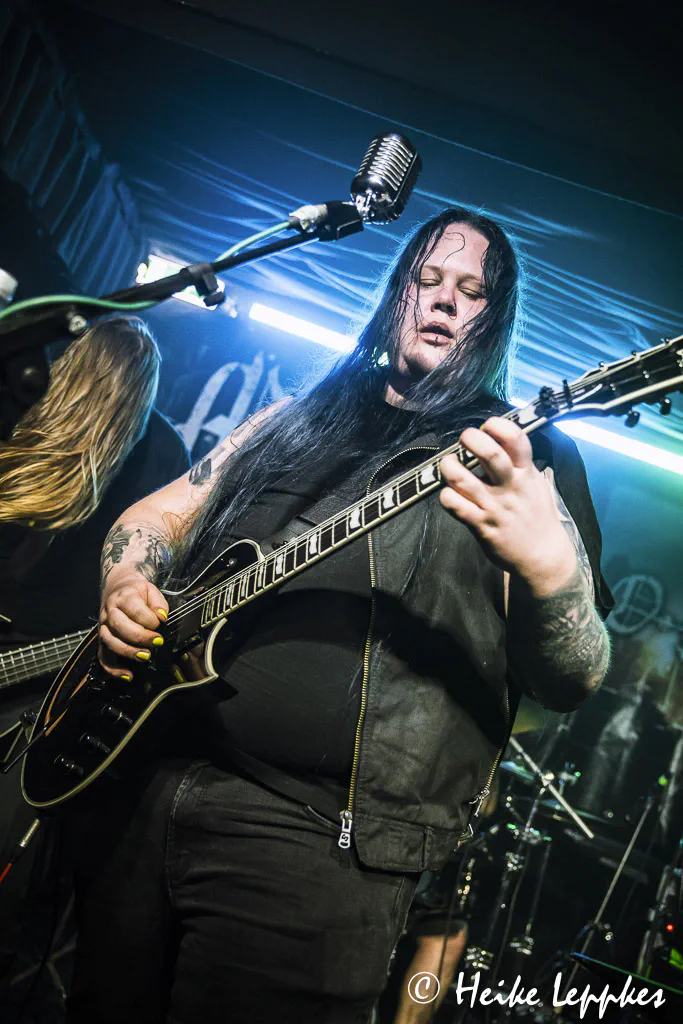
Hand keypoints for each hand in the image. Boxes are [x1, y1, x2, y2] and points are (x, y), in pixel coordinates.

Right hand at [99, 574, 167, 677]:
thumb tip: (161, 617)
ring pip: (110, 642)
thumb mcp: (150, 590)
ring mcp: (103, 626)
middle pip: (120, 626)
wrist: (117, 588)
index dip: (150, 620)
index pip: (134, 610)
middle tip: (157, 642)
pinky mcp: (101, 639)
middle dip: (140, 637)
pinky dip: (113, 669)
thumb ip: (159, 603)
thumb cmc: (136, 592)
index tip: (160, 623)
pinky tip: (127, 674)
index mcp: (123, 597)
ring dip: (128, 652)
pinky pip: (103, 656)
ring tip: (145, 656)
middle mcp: (110, 612)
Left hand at [439, 417, 576, 595]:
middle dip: (471, 439)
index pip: (517, 440)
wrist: (542, 556)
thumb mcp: (536, 484)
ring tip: (447, 463)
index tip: (487, 425)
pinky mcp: (482, 526)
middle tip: (463, 439)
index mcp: (527, 473)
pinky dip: (446, 497)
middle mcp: (511, 487)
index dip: (499, 426)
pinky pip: (457, 507)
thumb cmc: (536, 515)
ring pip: (464, 480)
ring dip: (449, 467)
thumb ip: (520, 463)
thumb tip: (497, 438)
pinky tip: (448, 493)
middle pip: (491, 455)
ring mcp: (495, 507)